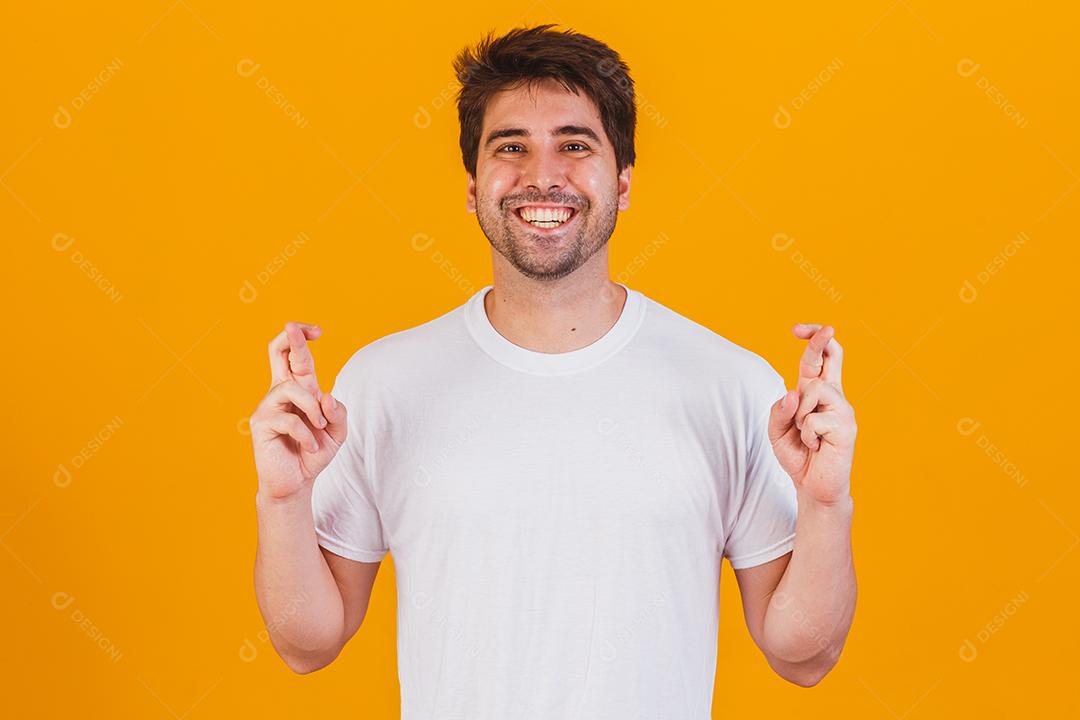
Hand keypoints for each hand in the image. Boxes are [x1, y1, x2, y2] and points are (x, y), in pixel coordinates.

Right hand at [250, 322, 347, 500]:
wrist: (297, 483)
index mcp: (299, 388)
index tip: (318, 330)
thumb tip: (325, 396)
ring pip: (291, 388)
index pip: (295, 355)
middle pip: (276, 351)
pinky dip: (306, 435)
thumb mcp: (337, 431)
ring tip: (319, 428)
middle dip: (290, 337)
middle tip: (297, 328)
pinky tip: (310, 448)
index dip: (302, 338)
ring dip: (312, 409)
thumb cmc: (314, 452)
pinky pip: (288, 420)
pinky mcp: (261, 424)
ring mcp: (267, 406)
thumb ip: (338, 412)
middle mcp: (280, 392)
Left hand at [766, 323, 856, 506]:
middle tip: (816, 328)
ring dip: (800, 415)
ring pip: (814, 390)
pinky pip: (814, 420)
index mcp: (817, 393)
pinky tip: (816, 447)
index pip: (819, 359)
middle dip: (819, 338)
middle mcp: (834, 396)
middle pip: (831, 356)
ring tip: (807, 436)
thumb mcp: (777, 431)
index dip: (812, 340)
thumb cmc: (797, 455)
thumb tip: (793, 392)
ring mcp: (843, 410)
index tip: (798, 329)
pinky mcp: (847, 428)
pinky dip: (806, 435)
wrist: (813, 487)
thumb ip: (779, 410)